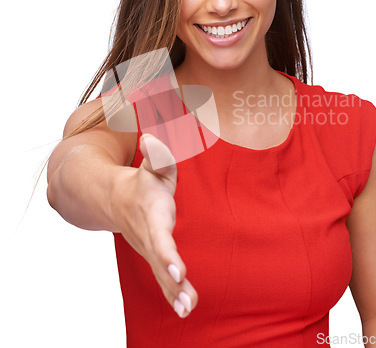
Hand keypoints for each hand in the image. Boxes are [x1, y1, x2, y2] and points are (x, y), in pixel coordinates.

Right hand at [111, 133, 197, 317]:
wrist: (114, 199)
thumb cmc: (142, 183)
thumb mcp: (152, 167)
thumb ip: (157, 156)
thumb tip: (152, 140)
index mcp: (151, 215)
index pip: (159, 236)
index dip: (167, 254)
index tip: (177, 270)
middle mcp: (148, 236)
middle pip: (160, 262)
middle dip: (171, 281)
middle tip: (186, 300)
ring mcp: (149, 249)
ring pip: (161, 275)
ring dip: (174, 294)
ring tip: (187, 310)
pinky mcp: (153, 256)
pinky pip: (163, 278)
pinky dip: (172, 294)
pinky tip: (185, 309)